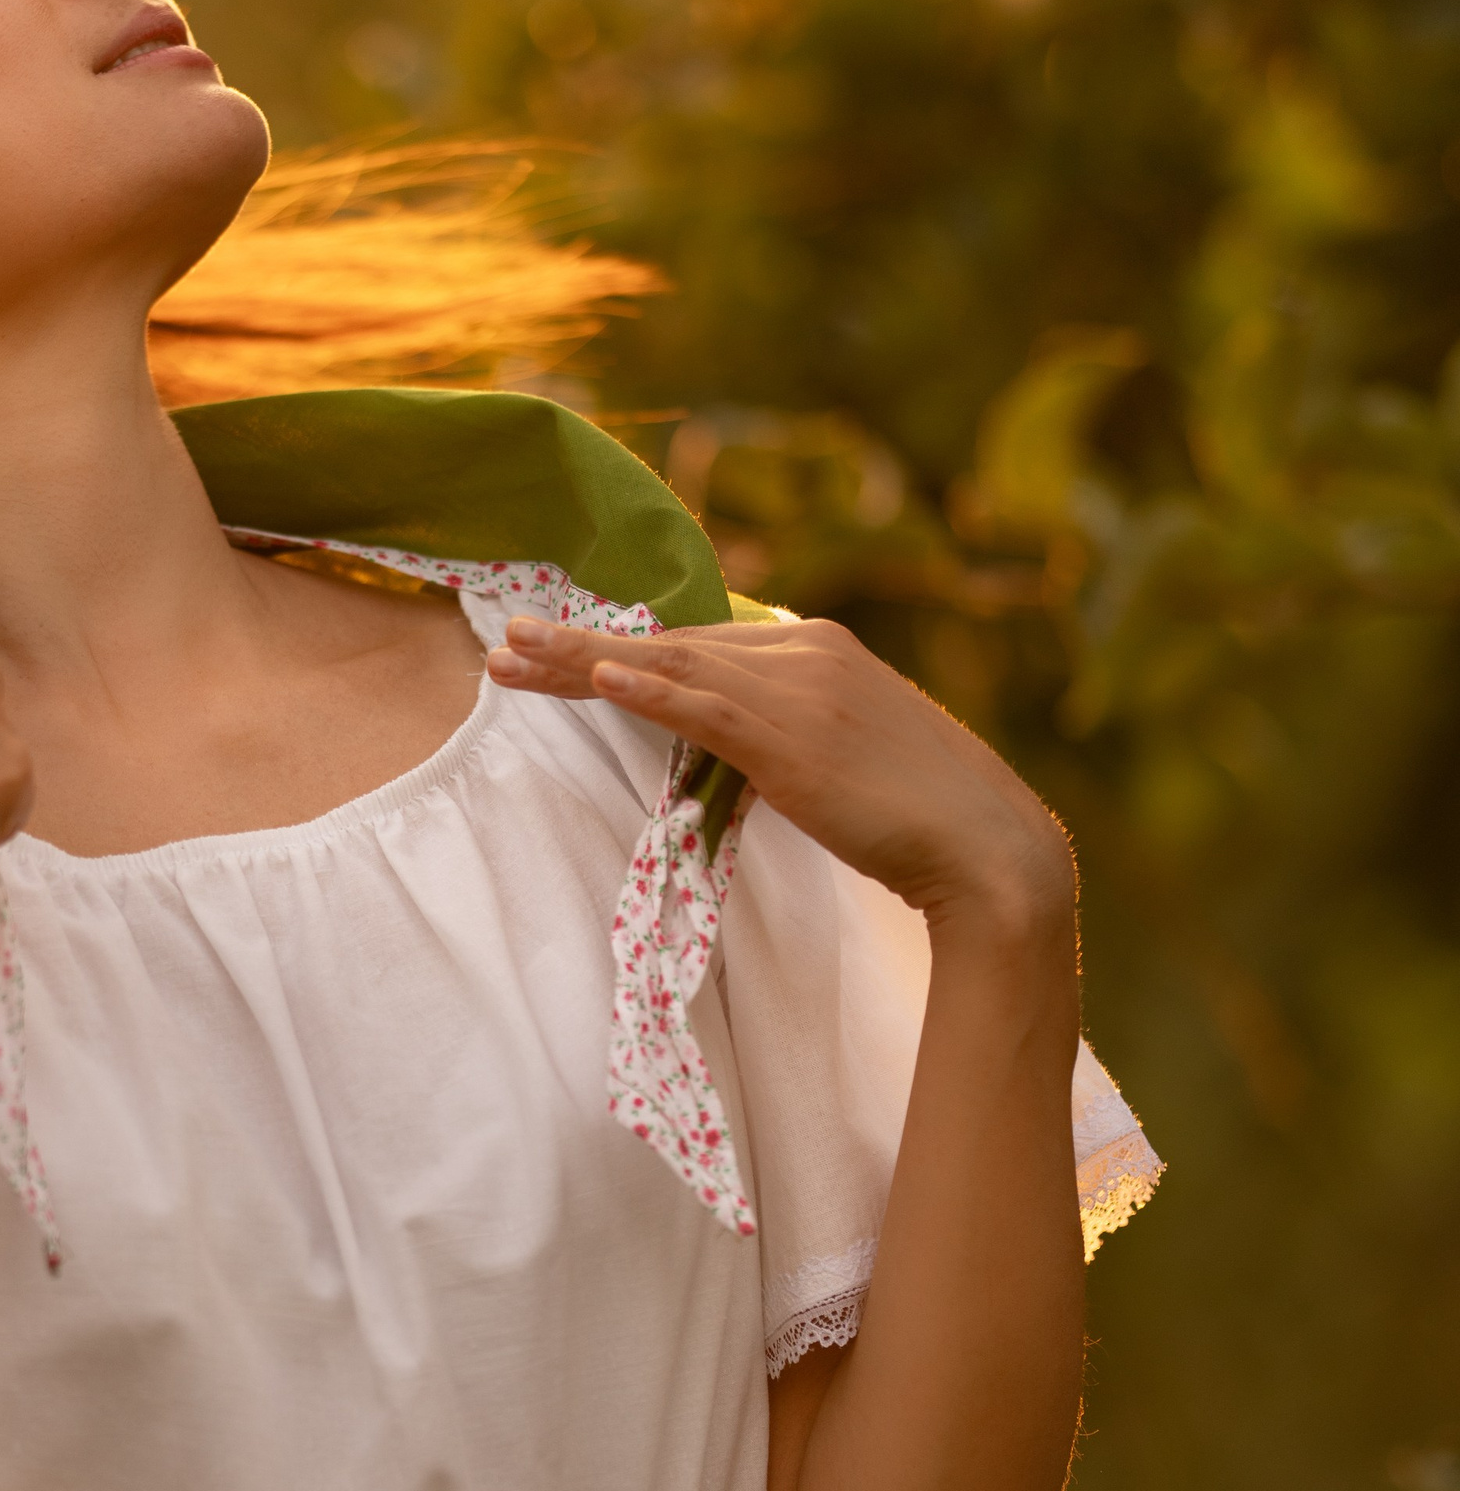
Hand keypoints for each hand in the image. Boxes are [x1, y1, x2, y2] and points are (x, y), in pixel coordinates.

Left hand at [487, 613, 1074, 940]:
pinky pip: (706, 708)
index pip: (699, 641)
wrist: (986, 849)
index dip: (622, 645)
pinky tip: (597, 676)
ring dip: (583, 659)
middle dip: (580, 645)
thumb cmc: (917, 814)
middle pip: (672, 643)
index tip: (555, 651)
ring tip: (512, 658)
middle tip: (503, 643)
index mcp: (818, 645)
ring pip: (671, 665)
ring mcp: (801, 691)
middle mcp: (806, 651)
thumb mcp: (842, 752)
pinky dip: (648, 688)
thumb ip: (783, 730)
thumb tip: (723, 740)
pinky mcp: (795, 740)